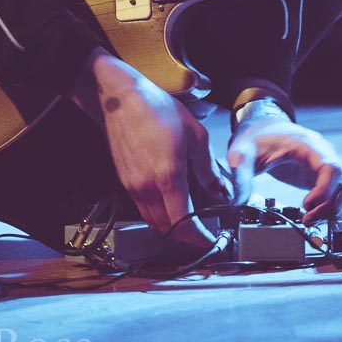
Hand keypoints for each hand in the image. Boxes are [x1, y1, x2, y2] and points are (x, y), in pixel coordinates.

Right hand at [68, 48, 230, 245]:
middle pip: (167, 228)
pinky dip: (159, 215)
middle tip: (203, 234)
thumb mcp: (195, 135)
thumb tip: (220, 190)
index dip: (199, 238)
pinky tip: (171, 205)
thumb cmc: (156, 110)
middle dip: (186, 237)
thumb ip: (208, 168)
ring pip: (153, 221)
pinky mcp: (126, 182)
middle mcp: (147, 186)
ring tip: (189, 223)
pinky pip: (143, 209)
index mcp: (167, 175)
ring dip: (171, 228)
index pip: (183, 222)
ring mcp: (134, 186)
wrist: (121, 100)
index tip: (210, 241)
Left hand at [227, 116, 341, 224]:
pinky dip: (329, 207)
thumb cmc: (257, 136)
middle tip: (308, 219)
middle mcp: (322, 154)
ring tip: (309, 219)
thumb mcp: (243, 150)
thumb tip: (238, 201)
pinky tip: (311, 215)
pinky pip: (336, 193)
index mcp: (307, 145)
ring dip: (332, 209)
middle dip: (331, 205)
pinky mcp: (321, 176)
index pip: (330, 166)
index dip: (325, 188)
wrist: (262, 127)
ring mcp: (324, 165)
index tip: (308, 204)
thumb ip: (240, 173)